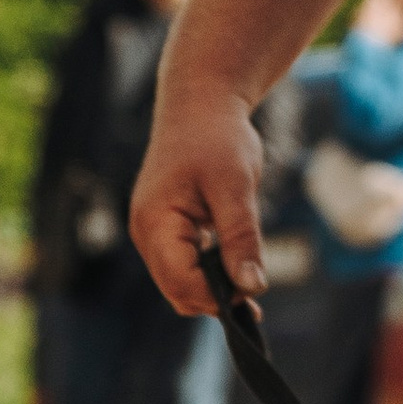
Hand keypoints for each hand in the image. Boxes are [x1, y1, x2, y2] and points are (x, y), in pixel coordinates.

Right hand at [130, 82, 266, 318]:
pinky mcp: (166, 230)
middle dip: (214, 299)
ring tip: (250, 287)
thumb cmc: (217, 137)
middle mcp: (146, 232)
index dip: (216, 296)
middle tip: (256, 296)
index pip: (180, 283)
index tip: (252, 293)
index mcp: (155, 222)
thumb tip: (251, 287)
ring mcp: (153, 232)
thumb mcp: (235, 187)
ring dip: (212, 290)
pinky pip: (183, 266)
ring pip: (179, 283)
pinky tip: (237, 274)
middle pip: (177, 291)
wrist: (201, 104)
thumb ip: (241, 238)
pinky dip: (208, 275)